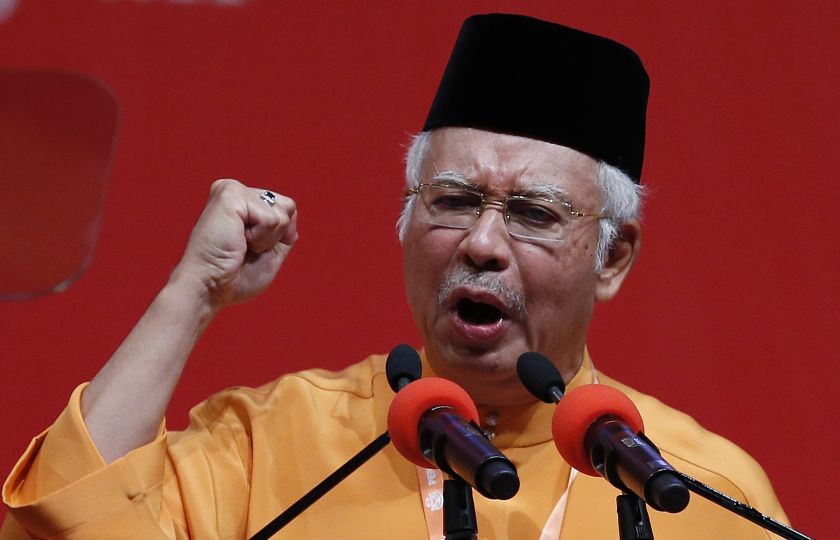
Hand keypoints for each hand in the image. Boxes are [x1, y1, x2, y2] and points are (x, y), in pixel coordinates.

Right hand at [175, 178, 297, 308]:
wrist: (208, 288)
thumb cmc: (233, 278)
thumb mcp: (270, 254)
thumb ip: (284, 232)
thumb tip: (291, 210)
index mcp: (241, 203)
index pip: (285, 209)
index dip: (277, 237)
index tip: (248, 249)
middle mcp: (235, 190)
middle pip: (287, 207)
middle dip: (273, 237)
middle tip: (243, 248)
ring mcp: (231, 189)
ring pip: (282, 212)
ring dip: (266, 239)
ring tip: (238, 245)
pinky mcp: (230, 195)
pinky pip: (272, 219)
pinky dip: (261, 238)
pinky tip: (237, 241)